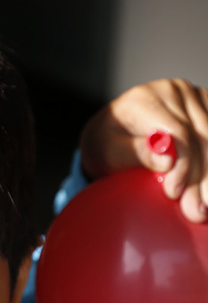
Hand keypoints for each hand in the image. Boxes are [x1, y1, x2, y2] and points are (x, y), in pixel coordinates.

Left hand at [80, 78, 207, 221]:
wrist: (112, 133)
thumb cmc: (105, 145)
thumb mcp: (107, 152)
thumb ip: (135, 153)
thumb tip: (167, 160)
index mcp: (146, 98)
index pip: (176, 132)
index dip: (182, 164)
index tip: (175, 193)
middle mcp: (173, 91)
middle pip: (200, 136)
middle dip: (200, 177)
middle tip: (196, 211)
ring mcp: (193, 97)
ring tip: (204, 207)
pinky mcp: (204, 107)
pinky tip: (207, 190)